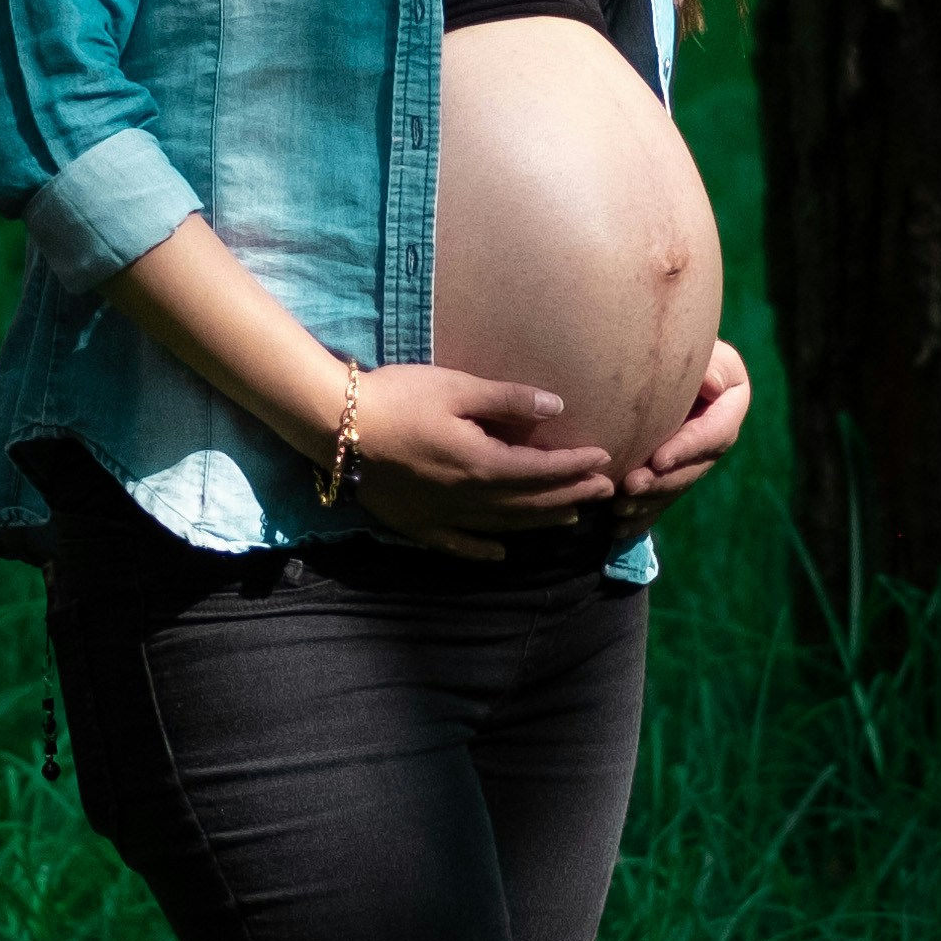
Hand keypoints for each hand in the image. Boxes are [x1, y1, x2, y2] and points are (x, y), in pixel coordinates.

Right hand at [346, 363, 618, 559]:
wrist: (336, 427)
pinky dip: (484, 550)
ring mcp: (443, 516)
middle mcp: (469, 498)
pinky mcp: (416, 524)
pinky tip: (500, 553)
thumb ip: (507, 400)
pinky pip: (458, 544)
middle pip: (530, 502)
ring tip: (569, 519)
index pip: (543, 470)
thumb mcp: (456, 387)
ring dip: (539, 523)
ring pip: (503, 525)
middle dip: (570, 496)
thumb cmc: (398, 398)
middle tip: (603, 492)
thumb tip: (558, 407)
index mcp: (482, 463)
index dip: (576, 466)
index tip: (605, 460)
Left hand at [614, 340, 751, 533]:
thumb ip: (708, 363)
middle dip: (662, 482)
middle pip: (693, 467)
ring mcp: (694, 457)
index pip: (712, 432)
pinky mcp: (672, 470)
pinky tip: (619, 529)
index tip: (659, 459)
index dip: (687, 448)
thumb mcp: (700, 346)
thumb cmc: (678, 341)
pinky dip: (641, 515)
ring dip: (648, 502)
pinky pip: (660, 498)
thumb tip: (712, 384)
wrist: (659, 355)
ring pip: (674, 486)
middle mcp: (715, 437)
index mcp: (730, 406)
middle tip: (630, 487)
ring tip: (619, 510)